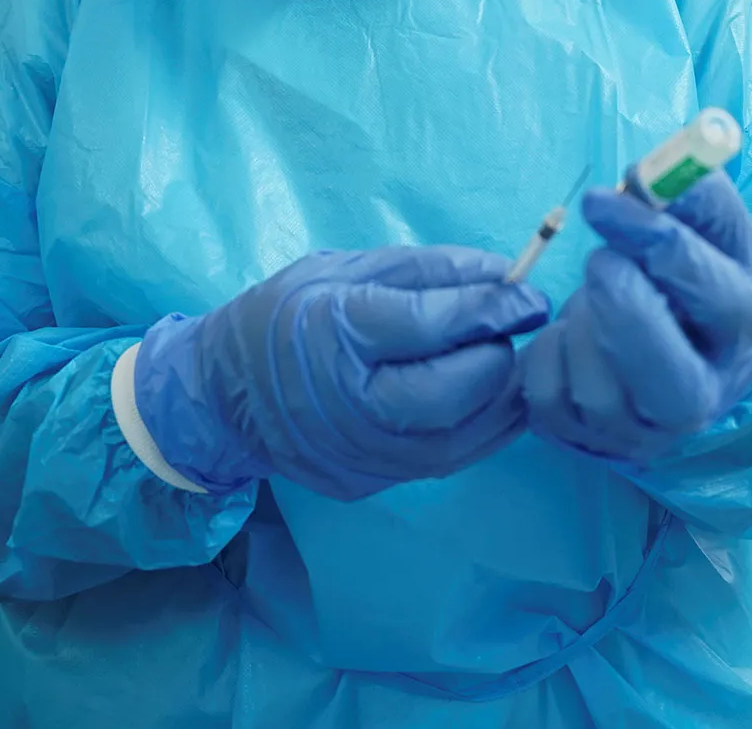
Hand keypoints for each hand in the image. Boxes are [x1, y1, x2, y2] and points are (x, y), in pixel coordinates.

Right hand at [133, 246, 549, 501]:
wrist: (222, 396)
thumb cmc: (285, 314)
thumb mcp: (344, 269)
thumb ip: (426, 270)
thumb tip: (503, 274)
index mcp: (333, 333)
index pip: (428, 326)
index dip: (489, 309)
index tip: (530, 293)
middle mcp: (346, 403)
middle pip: (448, 394)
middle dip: (496, 358)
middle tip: (513, 329)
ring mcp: (358, 453)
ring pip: (458, 439)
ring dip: (501, 398)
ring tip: (511, 360)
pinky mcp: (370, 482)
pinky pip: (445, 461)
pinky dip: (483, 430)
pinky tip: (494, 398)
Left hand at [519, 173, 751, 464]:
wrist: (672, 358)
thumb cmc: (690, 283)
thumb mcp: (711, 238)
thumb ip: (692, 200)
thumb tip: (649, 173)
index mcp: (740, 334)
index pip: (719, 299)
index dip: (661, 245)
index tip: (603, 200)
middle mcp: (702, 397)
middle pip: (666, 371)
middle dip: (621, 306)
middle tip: (597, 258)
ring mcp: (644, 432)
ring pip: (598, 388)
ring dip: (581, 325)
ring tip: (592, 297)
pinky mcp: (588, 444)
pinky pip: (549, 397)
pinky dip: (547, 353)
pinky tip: (570, 337)